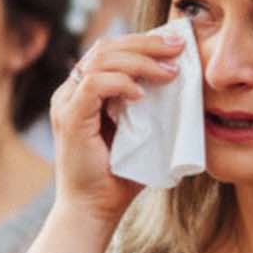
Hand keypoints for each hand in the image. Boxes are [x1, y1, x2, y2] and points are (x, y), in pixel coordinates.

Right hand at [48, 29, 186, 224]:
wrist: (95, 210)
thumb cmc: (120, 176)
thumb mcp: (143, 132)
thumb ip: (153, 107)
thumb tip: (184, 84)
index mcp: (86, 91)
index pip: (112, 50)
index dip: (144, 42)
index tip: (176, 46)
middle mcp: (72, 92)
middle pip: (107, 47)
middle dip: (146, 43)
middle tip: (178, 47)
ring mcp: (67, 103)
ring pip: (101, 60)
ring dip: (140, 61)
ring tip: (169, 72)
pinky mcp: (69, 118)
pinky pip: (93, 85)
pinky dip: (120, 84)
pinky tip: (141, 94)